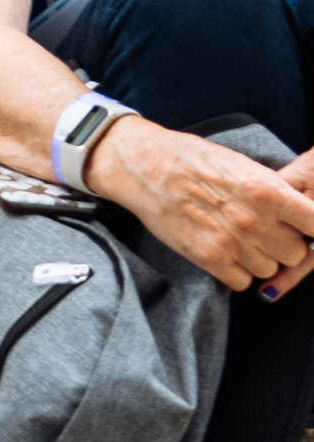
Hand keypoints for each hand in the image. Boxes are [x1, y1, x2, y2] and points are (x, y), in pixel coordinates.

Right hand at [89, 113, 313, 294]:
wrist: (146, 166)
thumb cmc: (194, 159)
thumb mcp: (242, 165)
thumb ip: (275, 191)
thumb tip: (302, 213)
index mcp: (267, 190)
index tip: (310, 232)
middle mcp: (254, 219)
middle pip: (295, 254)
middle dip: (284, 244)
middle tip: (265, 230)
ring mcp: (231, 241)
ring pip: (269, 270)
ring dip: (259, 258)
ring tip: (238, 236)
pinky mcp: (209, 258)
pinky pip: (243, 282)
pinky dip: (237, 271)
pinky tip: (225, 249)